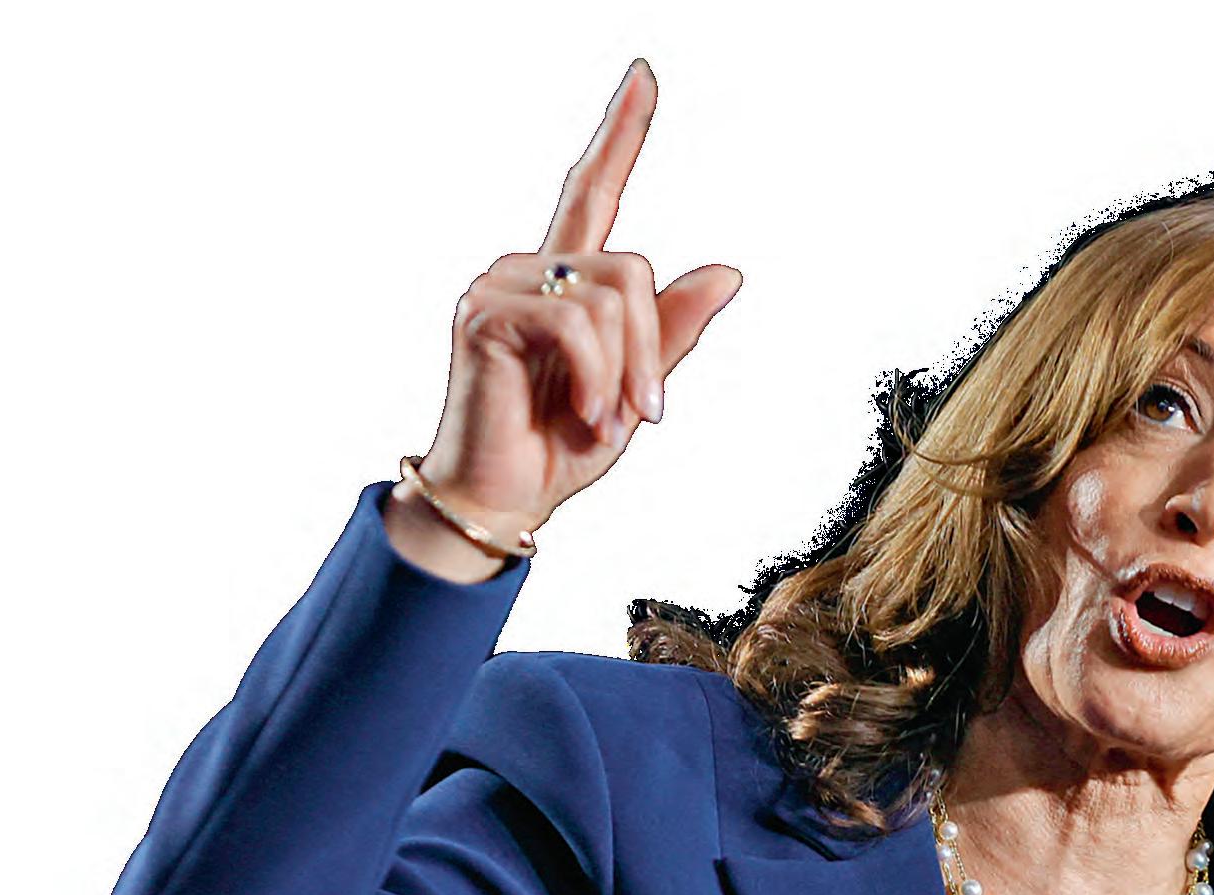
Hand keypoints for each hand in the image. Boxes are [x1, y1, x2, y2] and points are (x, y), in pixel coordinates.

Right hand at [400, 58, 741, 538]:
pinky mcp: (484, 314)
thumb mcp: (634, 390)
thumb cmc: (559, 447)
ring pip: (611, 298)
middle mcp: (529, 270)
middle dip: (653, 349)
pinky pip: (577, 323)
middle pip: (632, 270)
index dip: (622, 135)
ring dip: (624, 372)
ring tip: (603, 421)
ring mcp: (500, 286)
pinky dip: (596, 376)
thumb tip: (729, 271)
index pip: (595, 191)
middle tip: (643, 416)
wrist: (505, 499)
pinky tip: (584, 413)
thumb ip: (671, 332)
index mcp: (565, 284)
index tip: (645, 77)